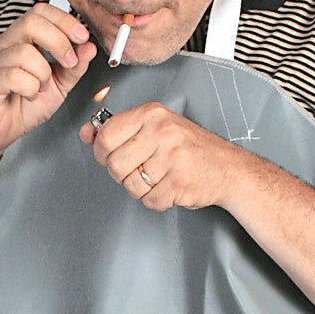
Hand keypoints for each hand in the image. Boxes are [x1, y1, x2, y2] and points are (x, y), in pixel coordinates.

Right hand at [0, 4, 97, 161]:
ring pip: (25, 53)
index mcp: (21, 39)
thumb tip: (89, 47)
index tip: (82, 38)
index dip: (64, 21)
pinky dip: (29, 88)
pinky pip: (13, 76)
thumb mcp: (59, 86)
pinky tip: (29, 95)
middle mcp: (5, 45)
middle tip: (69, 62)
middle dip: (58, 42)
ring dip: (43, 74)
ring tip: (41, 88)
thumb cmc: (24, 106)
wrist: (1, 132)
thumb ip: (74, 67)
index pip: (40, 11)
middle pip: (31, 22)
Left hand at [77, 103, 237, 211]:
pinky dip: (157, 199)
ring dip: (141, 189)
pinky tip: (170, 186)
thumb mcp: (154, 127)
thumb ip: (119, 129)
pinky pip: (149, 200)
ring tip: (159, 177)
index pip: (106, 135)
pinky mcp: (179, 181)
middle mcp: (162, 131)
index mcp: (152, 114)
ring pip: (130, 185)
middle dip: (123, 173)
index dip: (102, 151)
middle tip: (141, 168)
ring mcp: (172, 157)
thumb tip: (86, 133)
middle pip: (114, 164)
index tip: (112, 154)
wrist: (228, 168)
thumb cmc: (189, 148)